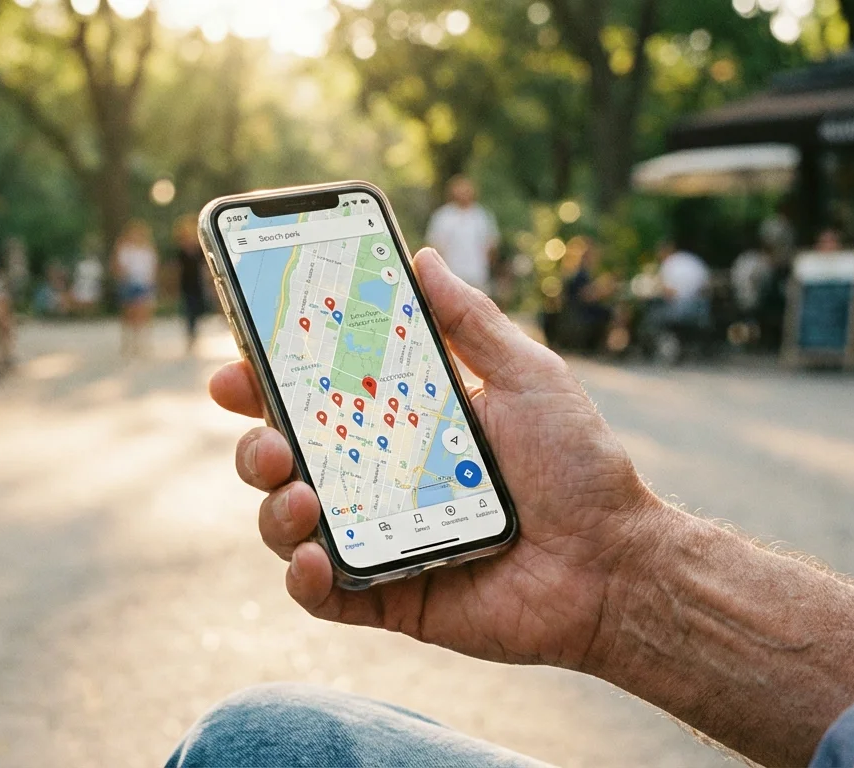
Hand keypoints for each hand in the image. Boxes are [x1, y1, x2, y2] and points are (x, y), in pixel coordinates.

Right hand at [210, 247, 665, 670]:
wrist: (616, 561)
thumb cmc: (578, 466)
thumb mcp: (527, 376)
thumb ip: (471, 322)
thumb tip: (423, 257)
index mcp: (400, 425)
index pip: (315, 398)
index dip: (265, 382)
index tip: (237, 364)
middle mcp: (377, 481)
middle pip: (285, 459)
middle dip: (254, 444)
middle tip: (264, 433)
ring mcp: (378, 540)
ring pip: (289, 524)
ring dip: (273, 508)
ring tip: (299, 493)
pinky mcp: (389, 597)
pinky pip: (323, 595)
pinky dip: (304, 579)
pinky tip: (314, 557)